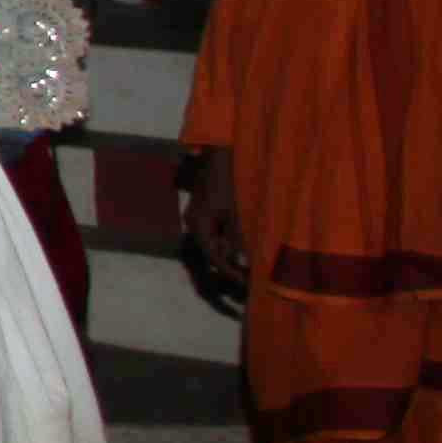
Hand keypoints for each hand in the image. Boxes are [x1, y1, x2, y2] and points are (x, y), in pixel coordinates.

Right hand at [176, 150, 245, 299]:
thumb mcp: (233, 213)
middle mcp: (194, 225)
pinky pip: (214, 237)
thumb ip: (236, 238)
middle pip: (210, 255)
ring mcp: (197, 221)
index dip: (229, 272)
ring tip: (247, 272)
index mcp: (198, 225)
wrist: (215, 158)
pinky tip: (240, 252)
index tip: (246, 284)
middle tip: (247, 284)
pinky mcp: (205, 216)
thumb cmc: (225, 184)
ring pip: (212, 247)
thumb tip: (241, 263)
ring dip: (229, 259)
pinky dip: (227, 247)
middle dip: (228, 270)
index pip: (213, 257)